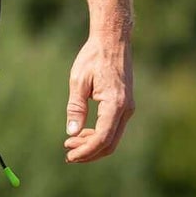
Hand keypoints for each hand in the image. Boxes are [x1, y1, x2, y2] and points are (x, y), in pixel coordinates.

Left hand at [63, 31, 134, 162]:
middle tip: (67, 154)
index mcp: (115, 103)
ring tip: (71, 144)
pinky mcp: (125, 106)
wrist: (113, 41)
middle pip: (109, 144)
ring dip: (92, 146)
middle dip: (88, 153)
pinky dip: (98, 136)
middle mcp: (126, 109)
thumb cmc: (94, 57)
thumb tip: (71, 133)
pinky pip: (113, 129)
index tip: (69, 155)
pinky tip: (82, 134)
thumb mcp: (79, 82)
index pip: (102, 138)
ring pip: (112, 139)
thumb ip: (76, 108)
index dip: (86, 151)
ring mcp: (128, 108)